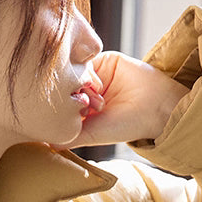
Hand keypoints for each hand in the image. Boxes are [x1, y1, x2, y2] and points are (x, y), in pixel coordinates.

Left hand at [69, 52, 188, 148]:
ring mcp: (95, 75)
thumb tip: (46, 142)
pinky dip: (86, 69)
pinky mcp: (104, 60)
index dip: (59, 107)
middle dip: (70, 94)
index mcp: (83, 112)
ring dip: (80, 82)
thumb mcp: (93, 135)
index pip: (60, 104)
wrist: (155, 106)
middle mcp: (87, 93)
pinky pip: (86, 58)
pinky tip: (97, 83)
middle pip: (64, 86)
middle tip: (86, 106)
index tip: (68, 115)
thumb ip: (70, 136)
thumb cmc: (125, 126)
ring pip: (73, 71)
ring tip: (97, 99)